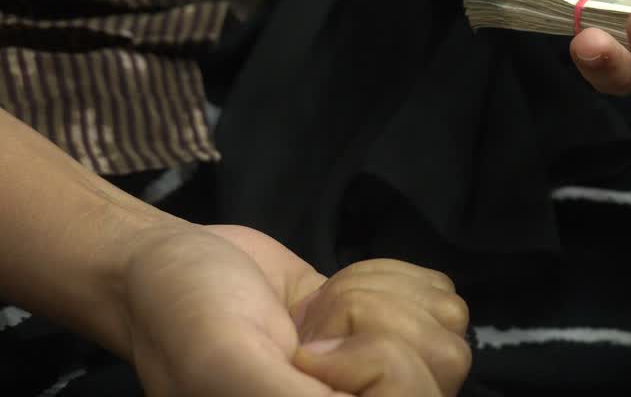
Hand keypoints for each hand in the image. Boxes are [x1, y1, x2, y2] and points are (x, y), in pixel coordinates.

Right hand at [123, 223, 469, 396]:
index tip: (310, 352)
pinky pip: (442, 302)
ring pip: (448, 334)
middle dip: (376, 323)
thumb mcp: (228, 364)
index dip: (379, 369)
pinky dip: (390, 280)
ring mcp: (382, 379)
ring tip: (317, 312)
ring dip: (381, 300)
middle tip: (308, 329)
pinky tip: (333, 294)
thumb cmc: (186, 314)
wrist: (172, 261)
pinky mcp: (392, 333)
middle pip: (446, 368)